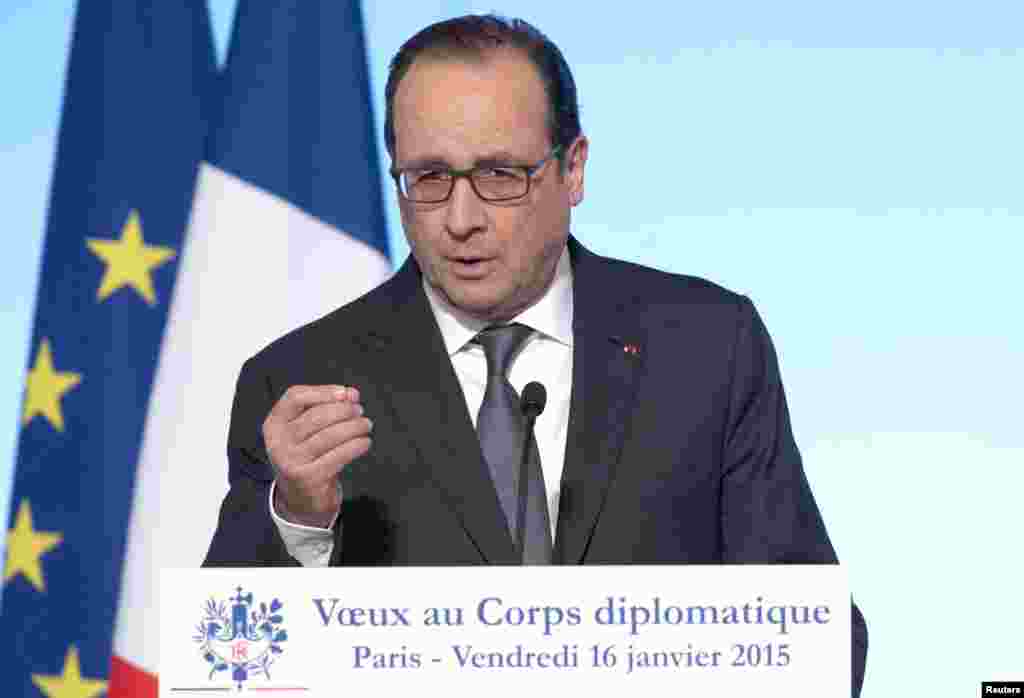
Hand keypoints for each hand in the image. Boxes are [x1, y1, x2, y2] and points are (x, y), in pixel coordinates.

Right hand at [263, 385, 372, 527]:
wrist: (301, 499)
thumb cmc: (307, 456)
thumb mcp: (307, 431)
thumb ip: (325, 408)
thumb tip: (351, 394)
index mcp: (274, 424)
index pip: (295, 396)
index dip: (323, 391)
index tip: (346, 392)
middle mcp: (278, 442)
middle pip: (316, 415)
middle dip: (344, 410)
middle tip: (360, 411)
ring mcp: (291, 461)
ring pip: (330, 435)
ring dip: (354, 427)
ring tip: (366, 425)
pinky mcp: (307, 477)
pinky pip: (338, 455)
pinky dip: (356, 446)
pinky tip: (365, 442)